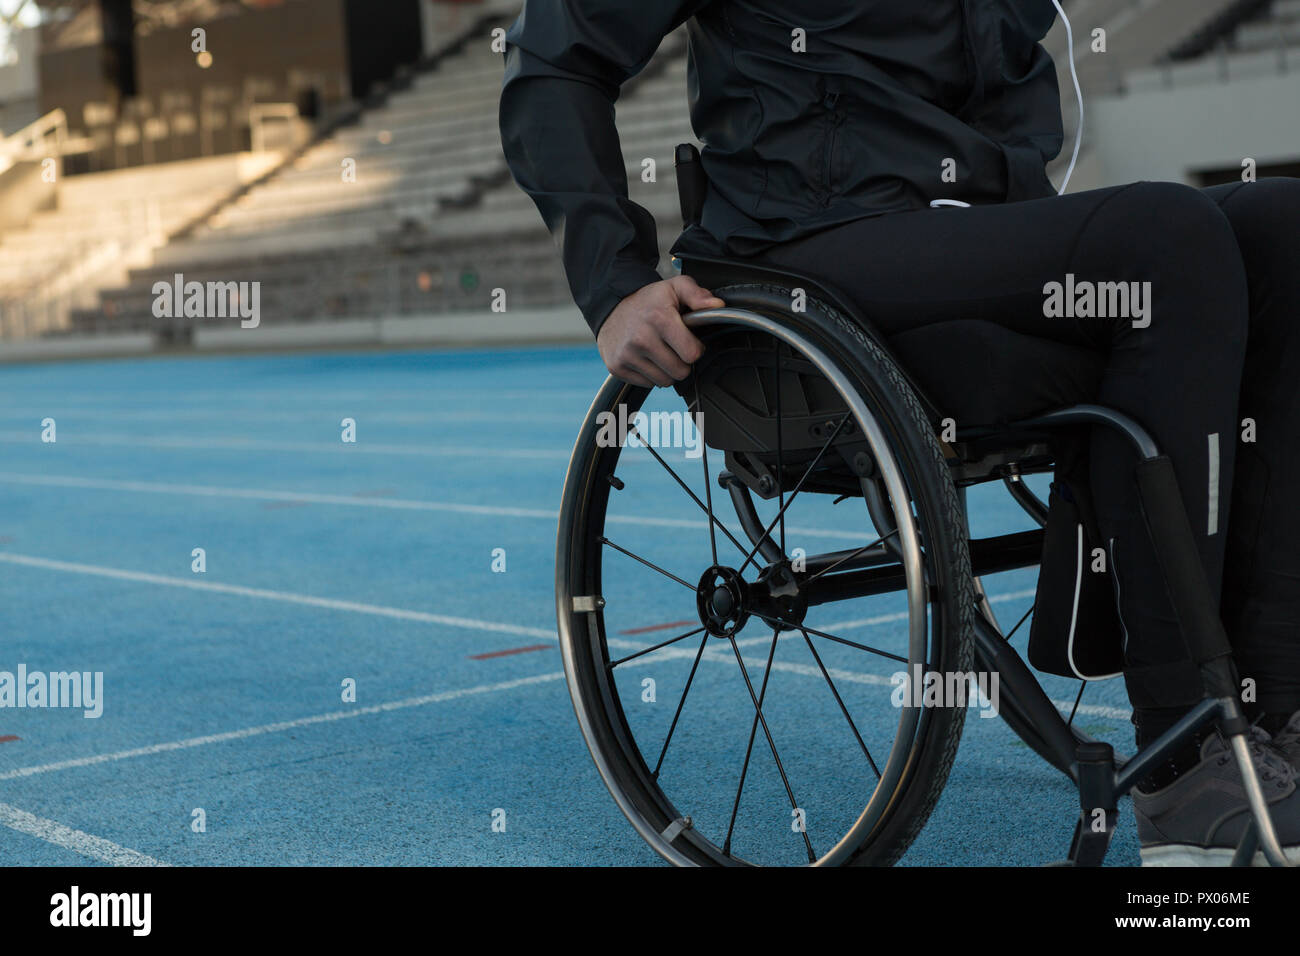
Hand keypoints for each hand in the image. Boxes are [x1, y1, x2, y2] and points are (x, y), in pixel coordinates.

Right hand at [596, 276, 722, 385]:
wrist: (610, 306)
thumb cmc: (648, 300)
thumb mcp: (674, 287)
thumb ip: (697, 294)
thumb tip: (717, 306)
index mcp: (659, 318)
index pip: (692, 354)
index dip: (695, 349)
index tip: (687, 341)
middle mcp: (641, 338)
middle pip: (680, 372)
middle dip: (681, 362)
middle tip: (673, 347)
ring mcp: (627, 354)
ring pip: (664, 382)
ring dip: (666, 370)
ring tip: (659, 352)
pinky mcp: (617, 367)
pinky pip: (646, 384)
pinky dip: (649, 374)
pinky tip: (645, 357)